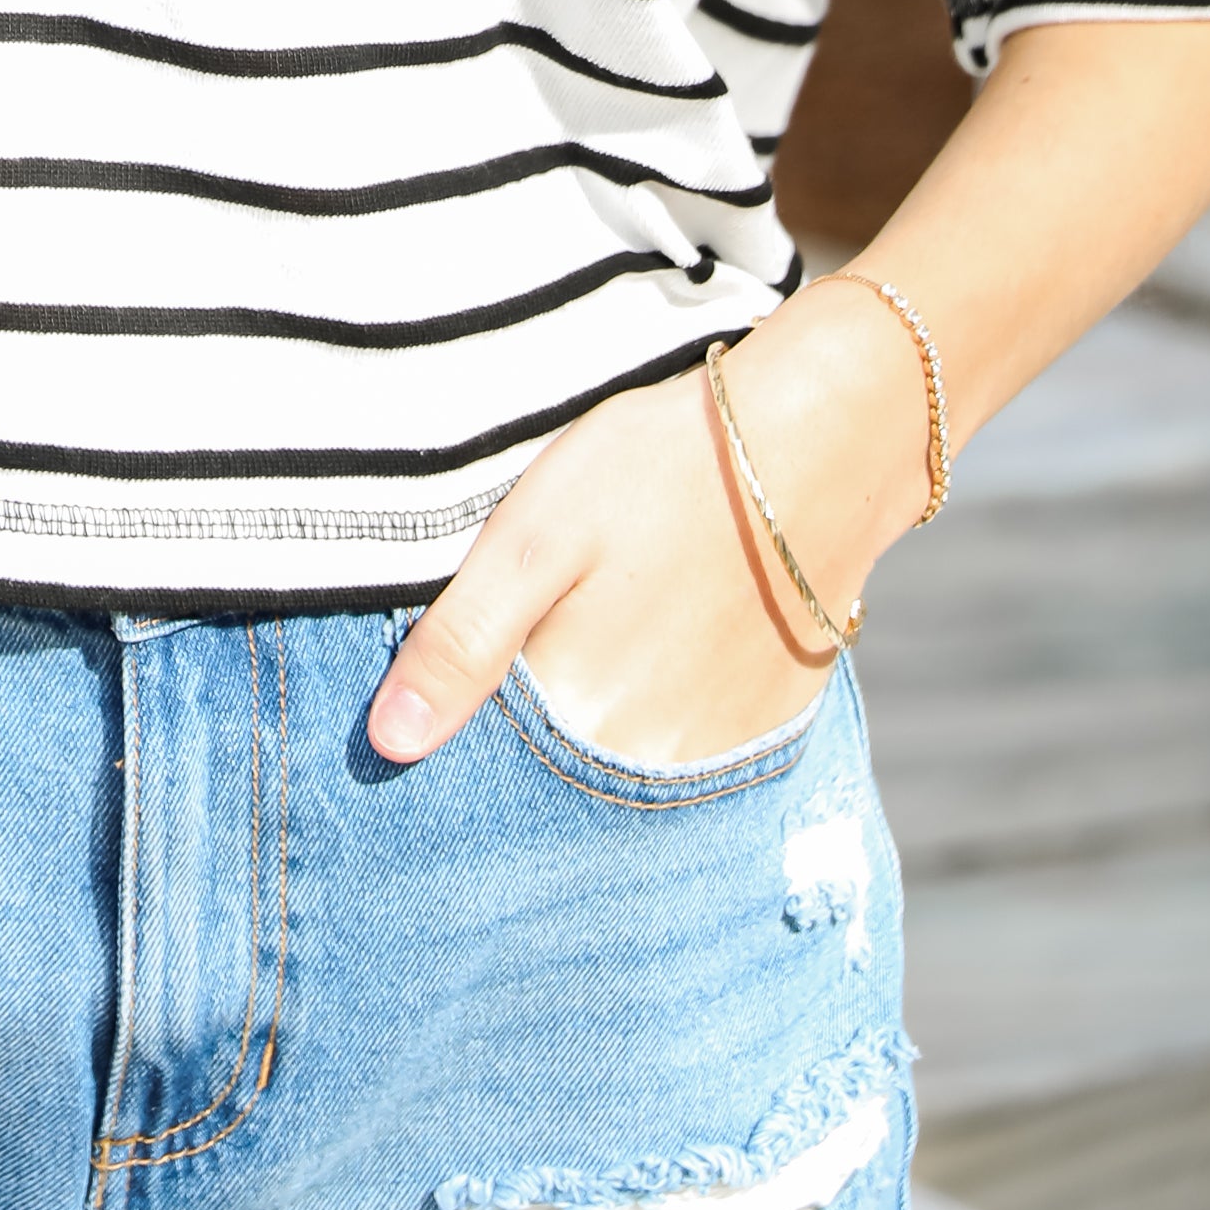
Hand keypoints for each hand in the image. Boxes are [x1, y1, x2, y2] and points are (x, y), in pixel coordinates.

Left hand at [365, 280, 933, 769]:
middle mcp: (654, 767)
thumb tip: (388, 743)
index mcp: (584, 719)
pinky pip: (684, 748)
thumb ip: (462, 642)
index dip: (457, 717)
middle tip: (540, 623)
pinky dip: (656, 712)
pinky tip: (656, 639)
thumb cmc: (663, 470)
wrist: (821, 440)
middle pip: (555, 769)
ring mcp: (718, 756)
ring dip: (591, 724)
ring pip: (617, 764)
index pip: (488, 760)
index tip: (443, 678)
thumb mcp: (536, 535)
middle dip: (522, 727)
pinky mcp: (765, 730)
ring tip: (602, 624)